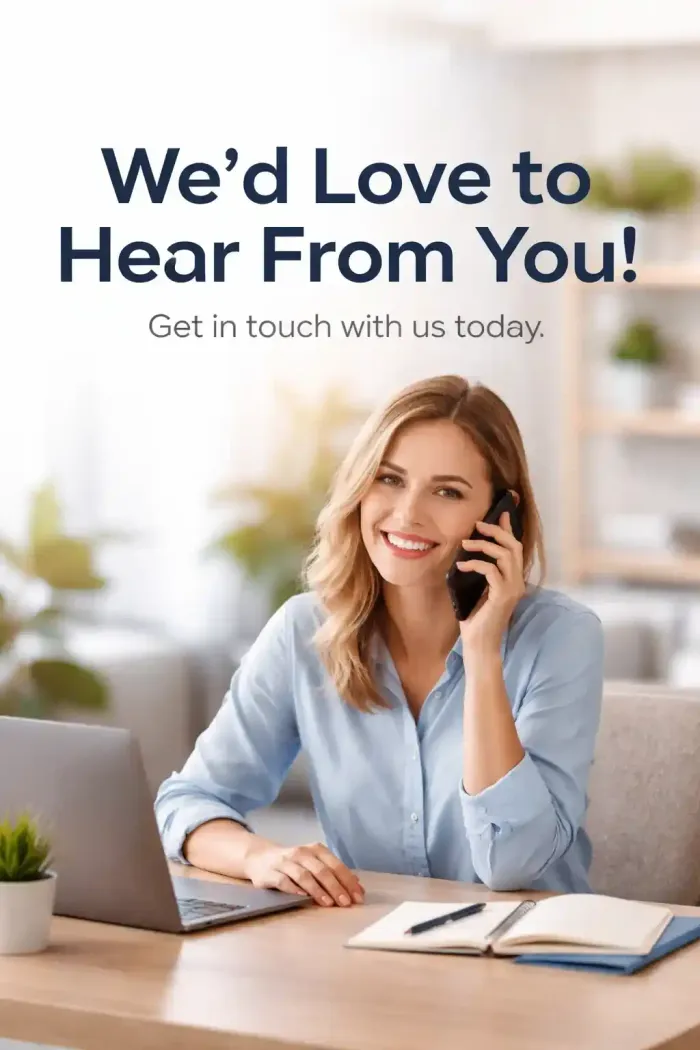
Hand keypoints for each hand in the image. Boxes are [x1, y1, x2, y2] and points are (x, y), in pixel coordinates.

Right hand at [242, 840, 364, 906]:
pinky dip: (294, 889)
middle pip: (321, 870)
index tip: (358, 896)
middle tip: (345, 903)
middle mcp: (301, 853)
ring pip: (304, 875)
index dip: (348, 881)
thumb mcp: (314, 863)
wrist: (260, 857)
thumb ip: (334, 873)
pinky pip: (284, 881)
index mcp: (315, 850)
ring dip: (318, 890)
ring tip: (328, 903)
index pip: (335, 865)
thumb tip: (357, 885)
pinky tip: (303, 898)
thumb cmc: (293, 863)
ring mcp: (285, 862)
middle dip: (336, 887)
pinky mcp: (270, 873)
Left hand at [455, 508, 524, 658]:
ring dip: (484, 546)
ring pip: (506, 555)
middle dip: (496, 531)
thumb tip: (469, 550)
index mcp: (513, 579)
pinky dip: (476, 564)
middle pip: (513, 546)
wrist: (479, 644)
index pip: (515, 548)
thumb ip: (479, 571)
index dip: (508, 529)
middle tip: (478, 524)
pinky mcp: (503, 596)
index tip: (501, 513)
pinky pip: (491, 571)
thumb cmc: (475, 618)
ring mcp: (512, 589)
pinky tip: (461, 566)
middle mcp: (517, 582)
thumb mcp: (476, 588)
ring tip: (465, 544)